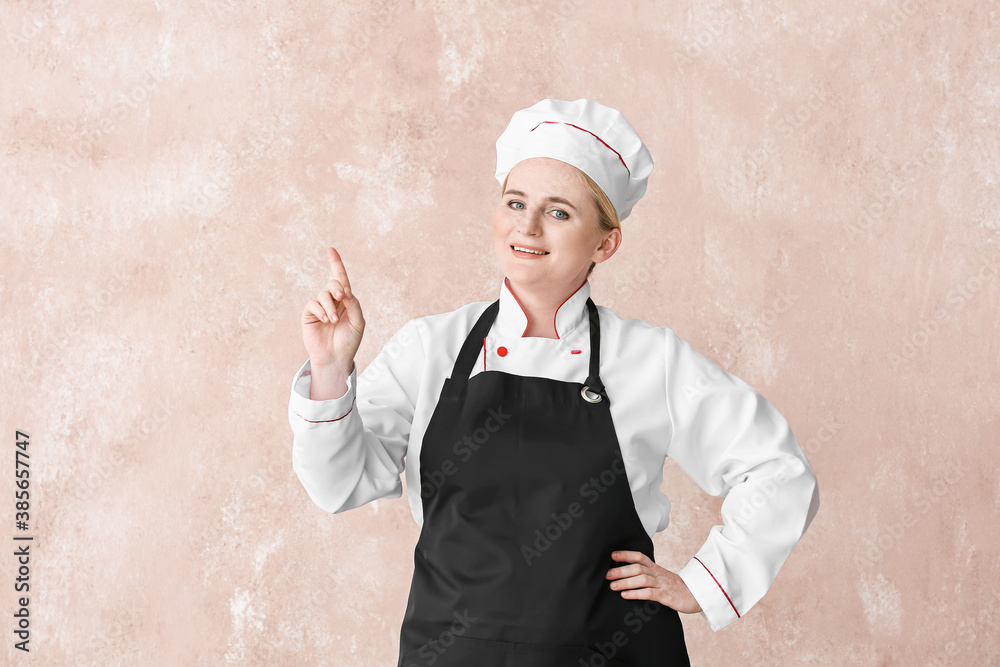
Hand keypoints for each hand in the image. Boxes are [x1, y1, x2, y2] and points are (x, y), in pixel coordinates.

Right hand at [301, 247, 365, 371]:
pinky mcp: (309, 314)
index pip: (341, 279)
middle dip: (337, 287)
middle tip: (341, 297)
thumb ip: (354, 304)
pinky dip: (321, 310)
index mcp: (346, 301)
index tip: (330, 250)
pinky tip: (326, 320)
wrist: (336, 358)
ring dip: (330, 306)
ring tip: (334, 320)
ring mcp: (320, 307)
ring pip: (323, 294)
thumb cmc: (349, 341)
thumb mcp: (358, 322)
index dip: (335, 264)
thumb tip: (345, 290)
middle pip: (333, 283)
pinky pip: (313, 303)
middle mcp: (332, 301)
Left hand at [605, 550, 701, 613]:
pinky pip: (649, 593)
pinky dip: (636, 593)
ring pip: (642, 579)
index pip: (640, 557)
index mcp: (656, 568)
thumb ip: (647, 575)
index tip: (612, 555)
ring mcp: (662, 584)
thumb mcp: (661, 578)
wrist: (696, 595)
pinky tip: (626, 595)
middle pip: (638, 568)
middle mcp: (658, 574)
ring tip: (613, 586)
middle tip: (607, 574)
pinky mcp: (666, 596)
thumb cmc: (674, 587)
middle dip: (621, 570)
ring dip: (626, 582)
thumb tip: (627, 574)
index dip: (626, 555)